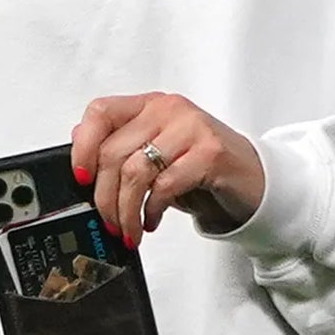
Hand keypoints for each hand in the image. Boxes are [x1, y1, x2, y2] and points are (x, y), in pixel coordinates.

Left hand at [70, 92, 262, 241]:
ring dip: (126, 210)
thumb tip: (79, 148)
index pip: (101, 112)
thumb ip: (122, 145)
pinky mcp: (211, 153)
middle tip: (109, 221)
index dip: (83, 147)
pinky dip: (152, 210)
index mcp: (151, 105)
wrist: (255, 179)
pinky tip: (152, 220)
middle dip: (105, 196)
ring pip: (136, 172)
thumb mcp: (158, 153)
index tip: (81, 178)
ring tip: (129, 229)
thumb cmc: (204, 167)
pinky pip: (165, 186)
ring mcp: (192, 128)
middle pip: (114, 152)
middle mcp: (169, 110)